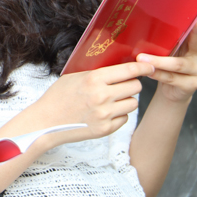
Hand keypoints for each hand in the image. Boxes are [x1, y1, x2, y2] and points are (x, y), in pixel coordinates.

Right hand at [30, 61, 154, 147]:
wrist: (46, 122)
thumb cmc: (58, 96)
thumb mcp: (75, 77)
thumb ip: (97, 73)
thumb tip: (119, 67)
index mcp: (95, 79)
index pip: (129, 71)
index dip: (143, 68)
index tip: (150, 66)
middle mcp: (103, 97)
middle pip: (135, 87)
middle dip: (132, 84)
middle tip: (123, 84)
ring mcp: (105, 115)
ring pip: (133, 103)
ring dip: (127, 100)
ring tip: (114, 99)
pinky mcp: (105, 129)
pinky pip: (124, 118)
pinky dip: (119, 115)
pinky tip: (107, 112)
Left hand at [136, 0, 196, 103]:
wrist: (171, 91)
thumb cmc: (167, 62)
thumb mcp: (168, 46)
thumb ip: (166, 33)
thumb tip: (146, 12)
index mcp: (195, 39)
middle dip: (196, 30)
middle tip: (196, 21)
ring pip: (178, 64)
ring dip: (159, 61)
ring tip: (142, 58)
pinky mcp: (192, 84)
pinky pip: (172, 78)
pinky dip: (158, 74)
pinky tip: (147, 71)